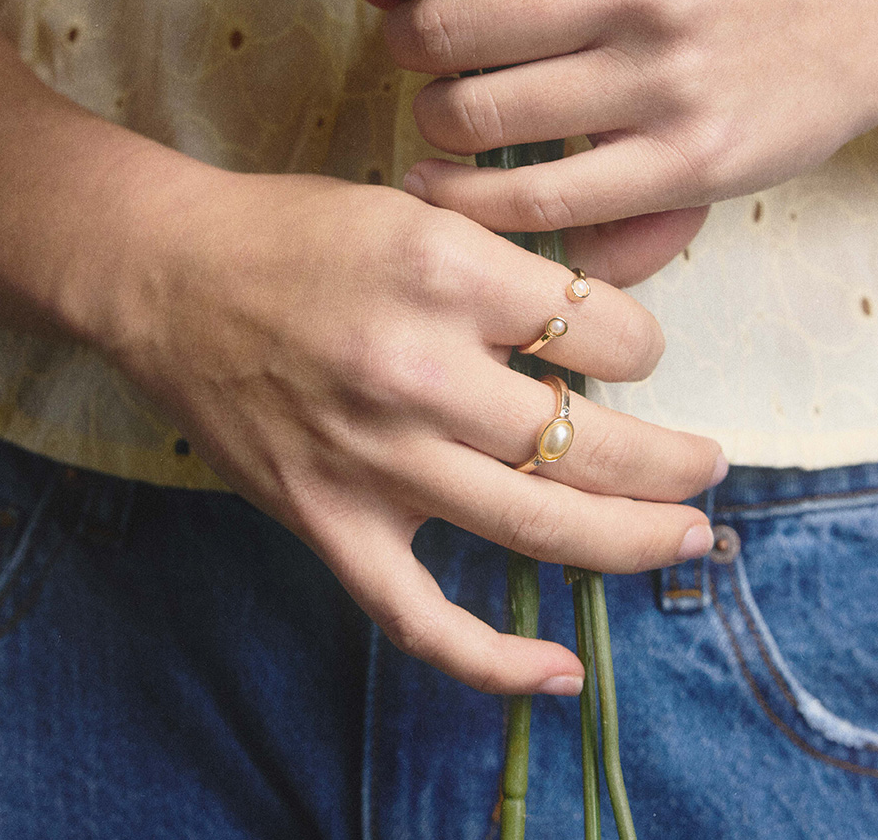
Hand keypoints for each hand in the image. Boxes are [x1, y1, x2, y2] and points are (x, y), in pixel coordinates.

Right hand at [99, 162, 724, 694]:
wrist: (168, 272)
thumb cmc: (295, 229)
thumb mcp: (416, 208)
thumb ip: (509, 263)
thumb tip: (606, 318)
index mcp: (445, 271)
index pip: (601, 329)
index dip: (642, 343)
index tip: (636, 352)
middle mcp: (417, 369)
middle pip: (591, 441)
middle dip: (673, 460)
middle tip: (709, 465)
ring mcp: (372, 458)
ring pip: (538, 525)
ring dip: (633, 540)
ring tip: (690, 536)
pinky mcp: (327, 520)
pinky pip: (420, 617)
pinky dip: (494, 659)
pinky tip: (562, 669)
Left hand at [288, 0, 877, 244]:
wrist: (875, 8)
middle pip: (444, 30)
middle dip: (405, 48)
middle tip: (420, 58)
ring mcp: (662, 79)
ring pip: (475, 119)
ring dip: (432, 126)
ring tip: (444, 124)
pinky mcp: (685, 166)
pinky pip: (535, 200)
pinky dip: (468, 201)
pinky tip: (448, 190)